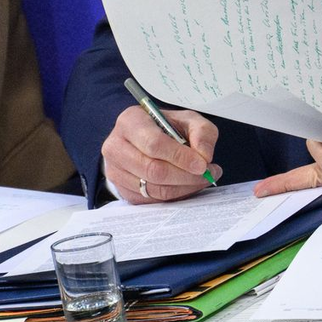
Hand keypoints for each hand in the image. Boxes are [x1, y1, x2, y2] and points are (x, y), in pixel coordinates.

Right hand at [102, 104, 222, 202]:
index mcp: (130, 122)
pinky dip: (173, 196)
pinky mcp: (121, 190)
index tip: (202, 164)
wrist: (145, 139)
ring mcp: (115, 170)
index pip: (154, 144)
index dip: (180, 157)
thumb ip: (202, 132)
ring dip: (182, 188)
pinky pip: (151, 200)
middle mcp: (116, 146)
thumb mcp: (187, 120)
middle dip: (185, 176)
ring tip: (201, 180)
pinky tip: (186, 186)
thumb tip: (204, 156)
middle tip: (207, 174)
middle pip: (152, 169)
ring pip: (153, 188)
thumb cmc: (165, 128)